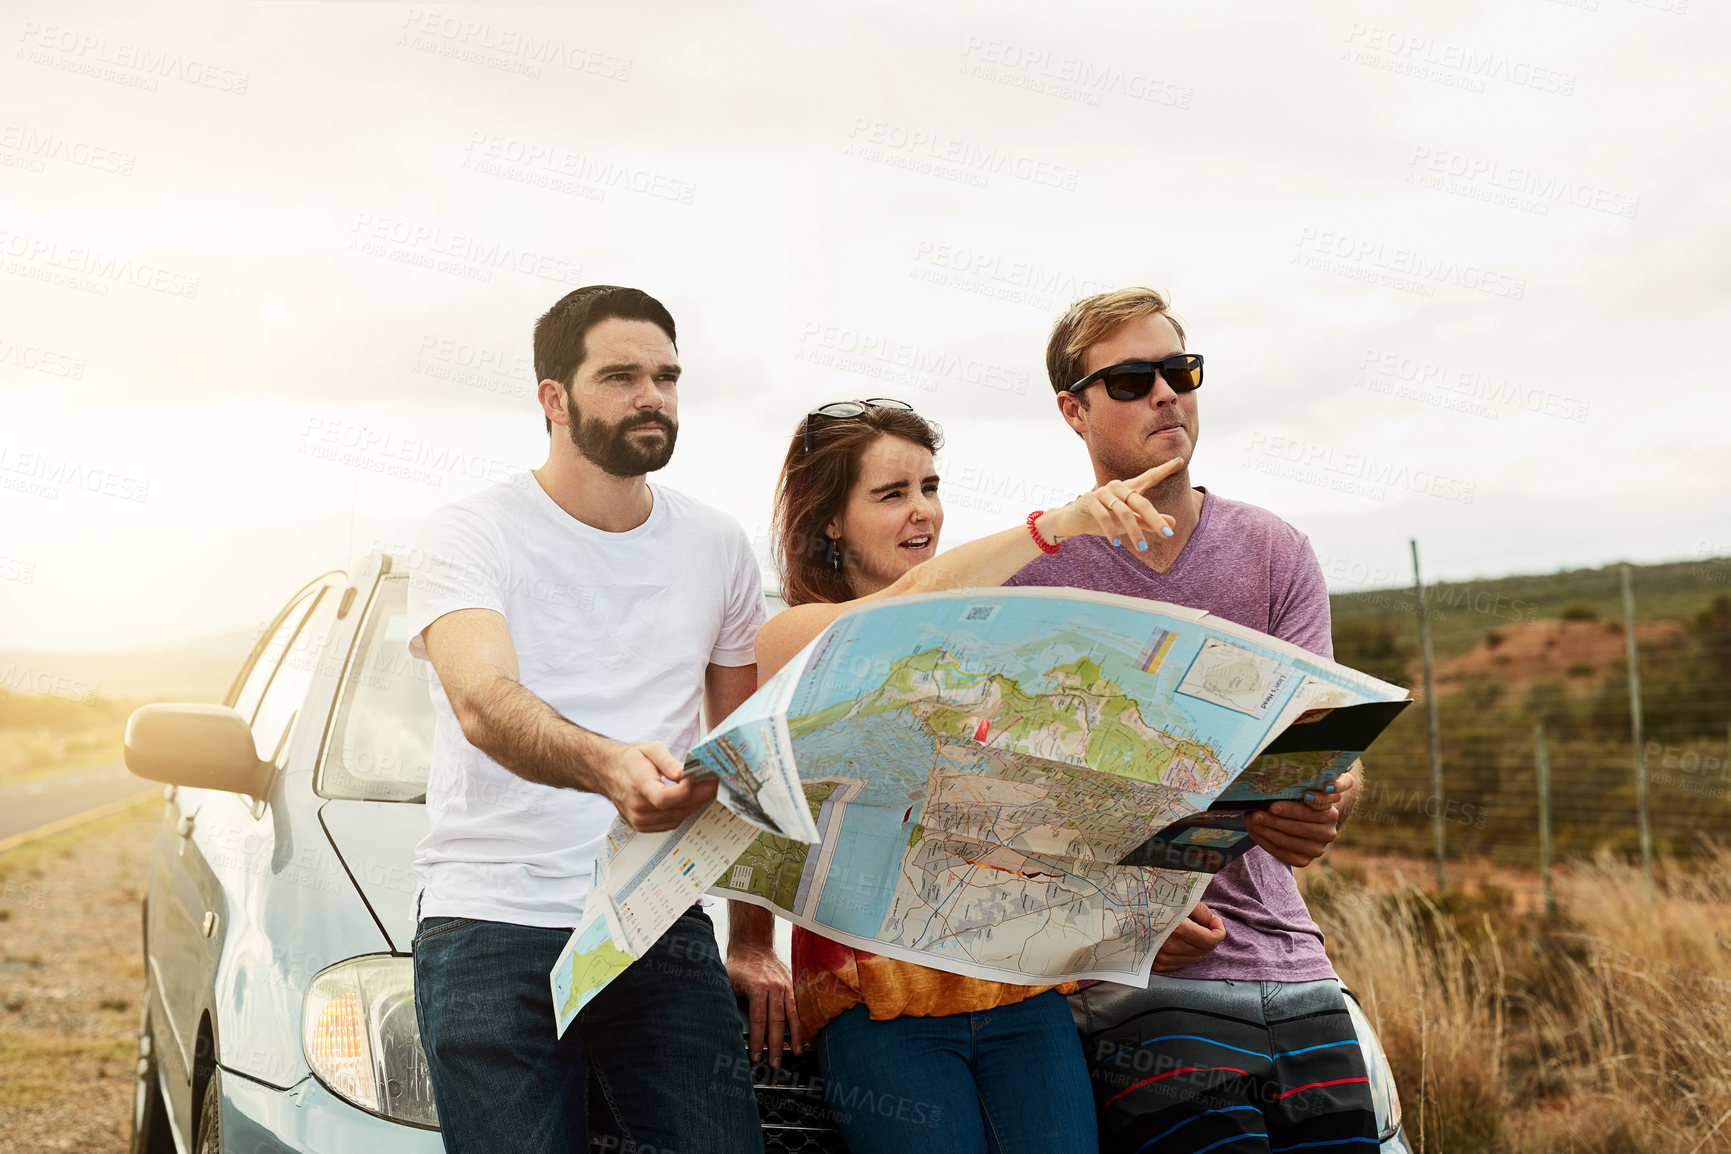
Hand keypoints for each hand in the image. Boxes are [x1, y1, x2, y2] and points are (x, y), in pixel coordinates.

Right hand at [598, 740, 718, 831]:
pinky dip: (685, 810)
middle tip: (717, 781)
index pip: (664, 798)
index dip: (686, 789)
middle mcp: (638, 807)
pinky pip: (673, 822)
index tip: (696, 775)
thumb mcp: (650, 749)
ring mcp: (640, 820)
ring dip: (696, 803)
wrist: (608, 773)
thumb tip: (686, 773)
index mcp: (638, 786)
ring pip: (679, 817)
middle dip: (702, 794)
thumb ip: (668, 762)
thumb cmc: (630, 760)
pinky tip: (692, 798)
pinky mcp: (644, 826)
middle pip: (678, 808)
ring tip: (707, 787)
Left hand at [727, 940, 804, 1067]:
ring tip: (797, 1053)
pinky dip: (801, 1022)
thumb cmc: (737, 967)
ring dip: (795, 1036)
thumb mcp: (726, 982)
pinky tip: (804, 1035)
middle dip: (776, 1045)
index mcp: (757, 987)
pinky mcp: (793, 984)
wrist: (753, 944)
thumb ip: (728, 1003)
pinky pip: (799, 1007)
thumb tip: (723, 1028)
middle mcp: (774, 987)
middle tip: (775, 1063)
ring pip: (793, 1015)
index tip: (755, 1056)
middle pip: (777, 1022)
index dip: (757, 1041)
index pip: (758, 1021)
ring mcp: (786, 985)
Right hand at [1043, 459, 1182, 551]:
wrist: (1073, 522)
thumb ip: (1149, 522)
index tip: (1180, 460)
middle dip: (1155, 519)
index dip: (1163, 469)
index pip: (1148, 477)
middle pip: (1140, 501)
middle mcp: (1117, 487)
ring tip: (1142, 548)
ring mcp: (1102, 492)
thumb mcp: (1129, 523)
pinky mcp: (1089, 501)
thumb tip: (1173, 523)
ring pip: (1124, 511)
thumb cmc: (1103, 520)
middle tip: (1168, 534)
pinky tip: (1117, 543)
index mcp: (1128, 489)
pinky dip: (1111, 531)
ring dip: (1134, 531)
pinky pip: (1104, 516)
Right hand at [1153, 901, 1223, 972]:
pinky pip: (1181, 963)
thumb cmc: (1152, 900)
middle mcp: (1170, 947)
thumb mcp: (1179, 898)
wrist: (1123, 910)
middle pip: (1204, 950)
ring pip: (1194, 958)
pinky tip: (1181, 940)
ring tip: (1190, 929)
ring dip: (1198, 945)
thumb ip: (1201, 911)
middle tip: (1203, 922)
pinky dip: (1186, 952)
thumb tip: (1212, 923)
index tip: (1214, 921)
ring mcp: (1162, 957)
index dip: (1218, 930)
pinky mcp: (1156, 963)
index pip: (1211, 941)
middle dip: (1209, 936)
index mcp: (1177, 930)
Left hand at [1246, 785, 1342, 867]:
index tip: (1278, 804)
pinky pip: (1281, 852)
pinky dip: (1264, 841)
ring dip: (1265, 830)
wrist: (1307, 825)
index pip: (1315, 808)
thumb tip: (1271, 787)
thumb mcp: (1303, 793)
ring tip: (1251, 820)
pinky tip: (1254, 830)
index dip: (1298, 807)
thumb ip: (1297, 789)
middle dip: (1273, 820)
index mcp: (1330, 812)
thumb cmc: (1300, 803)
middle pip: (1298, 826)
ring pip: (1287, 840)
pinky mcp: (1304, 860)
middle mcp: (1328, 832)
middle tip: (1255, 813)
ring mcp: (1317, 848)